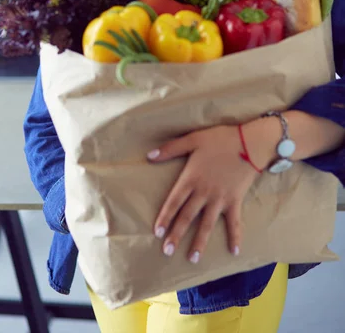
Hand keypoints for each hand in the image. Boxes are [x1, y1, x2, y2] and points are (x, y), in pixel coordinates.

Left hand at [147, 125, 258, 262]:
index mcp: (191, 178)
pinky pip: (235, 222)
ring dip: (199, 242)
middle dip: (176, 234)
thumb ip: (170, 149)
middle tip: (167, 251)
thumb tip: (148, 155)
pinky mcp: (235, 201)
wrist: (249, 143)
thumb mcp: (192, 139)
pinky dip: (235, 237)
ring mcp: (220, 199)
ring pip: (207, 224)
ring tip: (192, 258)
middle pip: (187, 217)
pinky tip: (234, 252)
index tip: (157, 232)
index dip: (165, 217)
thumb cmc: (220, 139)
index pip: (174, 202)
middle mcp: (203, 192)